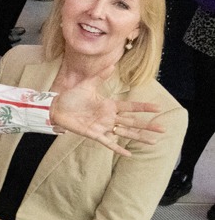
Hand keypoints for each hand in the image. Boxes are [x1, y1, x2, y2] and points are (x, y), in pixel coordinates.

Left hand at [49, 62, 165, 155]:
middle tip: (162, 129)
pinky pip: (108, 143)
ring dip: (138, 137)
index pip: (131, 107)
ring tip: (153, 141)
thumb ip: (100, 76)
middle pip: (132, 122)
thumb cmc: (71, 97)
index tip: (157, 108)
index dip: (143, 107)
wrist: (56, 108)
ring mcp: (102, 126)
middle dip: (147, 125)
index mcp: (109, 105)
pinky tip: (128, 154)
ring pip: (124, 133)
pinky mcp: (94, 134)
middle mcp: (109, 117)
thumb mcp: (87, 85)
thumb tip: (112, 65)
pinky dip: (118, 148)